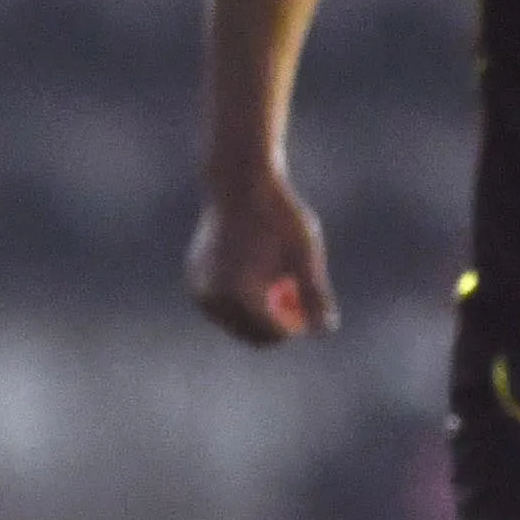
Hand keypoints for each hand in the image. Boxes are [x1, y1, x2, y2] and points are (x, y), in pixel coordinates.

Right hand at [186, 170, 337, 345]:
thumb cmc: (278, 216)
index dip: (297, 323)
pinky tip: (251, 271)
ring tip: (271, 276)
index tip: (307, 299)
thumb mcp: (304, 255)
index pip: (274, 333)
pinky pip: (221, 308)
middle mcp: (213, 297)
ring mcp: (199, 291)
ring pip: (235, 323)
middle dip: (275, 323)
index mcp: (241, 294)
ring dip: (257, 314)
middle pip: (252, 335)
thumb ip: (315, 295)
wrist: (239, 185)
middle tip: (291, 291)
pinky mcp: (194, 282)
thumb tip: (326, 329)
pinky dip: (239, 302)